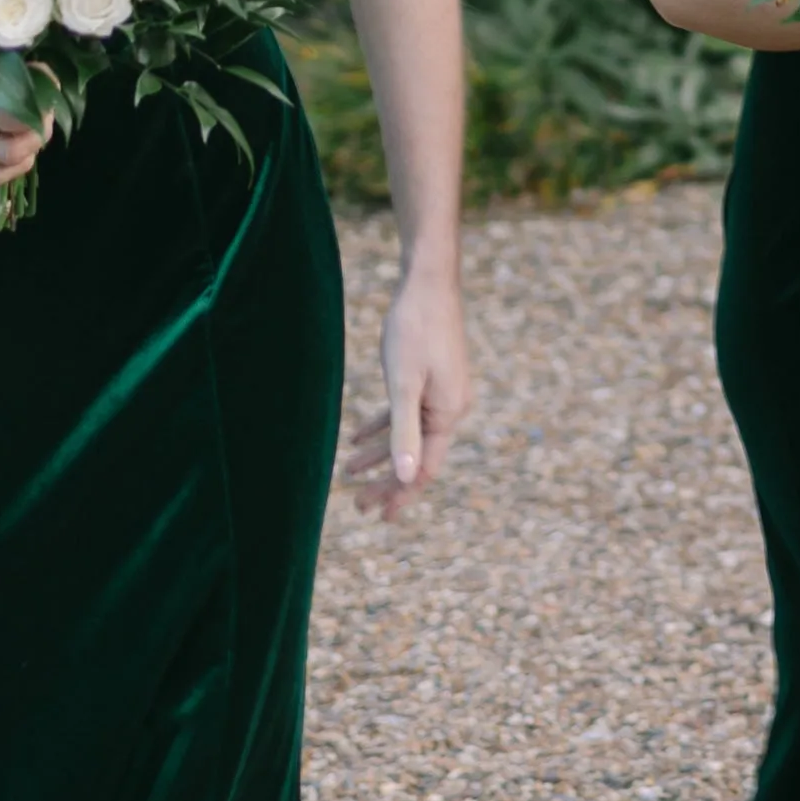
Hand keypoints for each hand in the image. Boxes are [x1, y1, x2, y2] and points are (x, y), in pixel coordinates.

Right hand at [0, 44, 45, 188]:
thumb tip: (30, 48)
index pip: (13, 114)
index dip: (40, 96)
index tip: (47, 74)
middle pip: (15, 148)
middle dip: (41, 127)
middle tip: (47, 105)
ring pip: (5, 168)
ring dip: (30, 150)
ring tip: (37, 126)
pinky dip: (13, 166)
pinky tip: (22, 147)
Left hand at [342, 260, 470, 513]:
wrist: (428, 283)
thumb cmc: (415, 329)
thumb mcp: (404, 384)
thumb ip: (404, 432)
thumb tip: (407, 478)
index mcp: (448, 414)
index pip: (425, 468)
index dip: (401, 495)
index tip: (379, 517)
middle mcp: (451, 408)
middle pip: (417, 456)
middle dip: (387, 481)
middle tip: (358, 505)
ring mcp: (442, 393)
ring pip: (408, 435)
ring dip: (380, 455)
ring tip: (348, 473)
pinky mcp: (431, 378)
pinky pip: (406, 413)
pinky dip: (382, 427)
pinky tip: (356, 435)